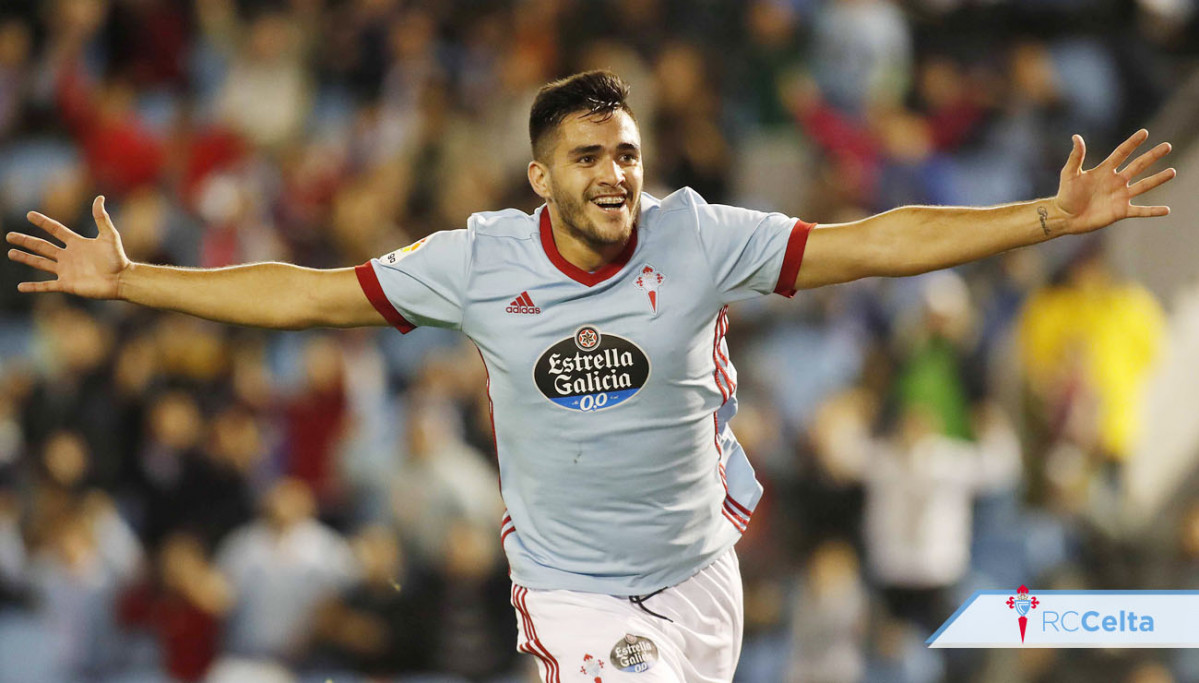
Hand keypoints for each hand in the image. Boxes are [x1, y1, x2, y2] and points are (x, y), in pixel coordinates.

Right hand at [6, 195, 130, 298]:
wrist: (122, 280)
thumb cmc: (118, 259)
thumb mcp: (109, 236)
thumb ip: (102, 218)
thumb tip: (100, 197)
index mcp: (77, 243)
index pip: (56, 230)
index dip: (43, 222)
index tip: (30, 214)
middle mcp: (68, 256)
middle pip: (43, 246)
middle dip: (26, 241)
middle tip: (9, 236)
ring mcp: (66, 271)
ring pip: (41, 263)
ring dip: (26, 258)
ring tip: (11, 253)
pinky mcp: (67, 284)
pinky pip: (46, 286)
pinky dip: (33, 287)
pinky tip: (20, 287)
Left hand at [1054, 129, 1175, 234]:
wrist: (1064, 217)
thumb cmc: (1066, 194)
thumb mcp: (1069, 173)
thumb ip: (1076, 156)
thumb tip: (1076, 136)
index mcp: (1105, 170)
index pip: (1122, 153)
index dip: (1132, 143)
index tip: (1144, 132)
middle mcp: (1116, 181)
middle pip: (1138, 166)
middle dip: (1153, 156)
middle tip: (1167, 146)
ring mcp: (1120, 196)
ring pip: (1143, 185)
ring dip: (1158, 179)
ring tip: (1172, 172)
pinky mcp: (1121, 211)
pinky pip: (1140, 211)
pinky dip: (1153, 211)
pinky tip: (1166, 210)